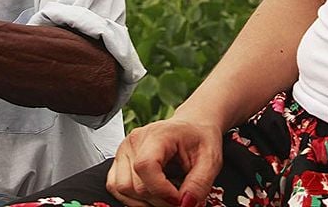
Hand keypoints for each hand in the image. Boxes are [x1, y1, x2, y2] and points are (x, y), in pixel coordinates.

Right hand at [106, 118, 222, 206]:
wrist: (193, 127)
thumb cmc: (200, 139)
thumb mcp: (211, 160)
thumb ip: (199, 184)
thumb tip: (186, 204)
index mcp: (157, 134)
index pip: (145, 166)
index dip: (162, 191)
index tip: (181, 200)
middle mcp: (134, 141)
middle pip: (135, 184)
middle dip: (160, 200)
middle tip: (180, 198)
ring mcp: (123, 151)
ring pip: (123, 189)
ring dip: (146, 201)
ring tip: (166, 194)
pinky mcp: (119, 162)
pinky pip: (117, 188)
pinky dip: (135, 199)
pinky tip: (153, 193)